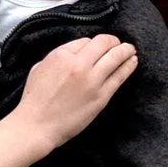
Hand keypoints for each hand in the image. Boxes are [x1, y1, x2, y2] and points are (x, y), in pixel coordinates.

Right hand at [0, 35, 138, 166]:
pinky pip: (119, 77)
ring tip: (130, 49)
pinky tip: (132, 62)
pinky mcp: (101, 97)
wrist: (37, 125)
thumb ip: (59, 56)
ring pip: (115, 57)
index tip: (96, 48)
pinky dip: (128, 66)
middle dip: (113, 41)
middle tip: (118, 43)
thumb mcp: (40, 67)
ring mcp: (92, 81)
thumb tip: (76, 52)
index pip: (85, 41)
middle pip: (104, 43)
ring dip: (125, 50)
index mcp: (61, 55)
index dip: (92, 43)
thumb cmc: (35, 99)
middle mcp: (79, 64)